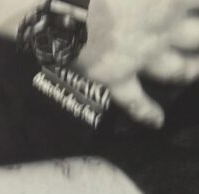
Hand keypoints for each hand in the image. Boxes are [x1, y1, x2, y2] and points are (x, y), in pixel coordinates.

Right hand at [80, 0, 198, 126]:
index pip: (198, 2)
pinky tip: (157, 122)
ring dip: (190, 71)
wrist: (67, 3)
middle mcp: (166, 25)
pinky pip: (135, 101)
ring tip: (195, 72)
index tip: (196, 9)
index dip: (198, 6)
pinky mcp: (117, 75)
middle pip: (198, 36)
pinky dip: (146, 113)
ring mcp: (144, 55)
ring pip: (177, 68)